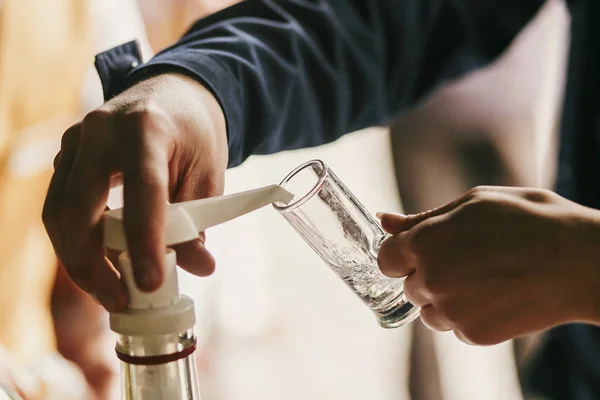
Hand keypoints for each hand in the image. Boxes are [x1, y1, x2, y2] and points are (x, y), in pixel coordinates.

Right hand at [43, 73, 227, 310]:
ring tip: (111, 292)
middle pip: (78, 208)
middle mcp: (101, 131)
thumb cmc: (193, 134)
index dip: (144, 241)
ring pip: (58, 213)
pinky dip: (75, 242)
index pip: (141, 190)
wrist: (171, 94)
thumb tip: (198, 267)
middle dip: (92, 265)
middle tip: (120, 300)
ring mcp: (76, 141)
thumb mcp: (208, 173)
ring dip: (79, 260)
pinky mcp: (66, 156)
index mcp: (147, 129)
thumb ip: (198, 221)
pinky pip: (59, 207)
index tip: (151, 283)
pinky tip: (99, 264)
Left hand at [377, 186, 599, 344]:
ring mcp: (451, 311)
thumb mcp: (473, 203)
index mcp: (425, 242)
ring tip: (484, 278)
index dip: (403, 254)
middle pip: (409, 285)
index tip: (424, 250)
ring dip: (445, 298)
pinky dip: (468, 316)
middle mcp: (431, 279)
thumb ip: (421, 218)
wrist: (578, 260)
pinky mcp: (473, 334)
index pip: (385, 259)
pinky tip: (496, 296)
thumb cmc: (529, 220)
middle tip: (467, 259)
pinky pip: (455, 328)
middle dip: (428, 274)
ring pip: (429, 311)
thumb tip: (384, 219)